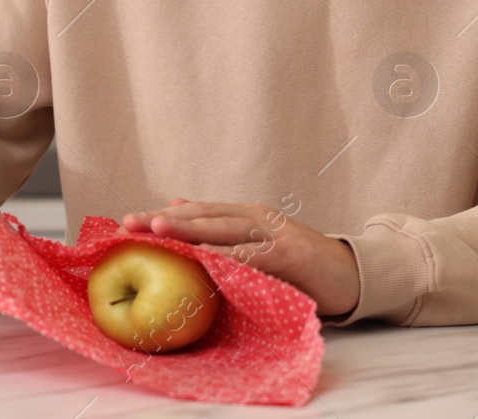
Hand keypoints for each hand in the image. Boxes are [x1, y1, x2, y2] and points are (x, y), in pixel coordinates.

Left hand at [119, 199, 359, 317]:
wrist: (351, 273)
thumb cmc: (298, 265)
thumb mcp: (255, 243)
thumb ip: (219, 228)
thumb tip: (175, 204)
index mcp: (244, 215)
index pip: (195, 212)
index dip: (161, 216)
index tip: (126, 223)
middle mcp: (256, 216)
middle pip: (204, 214)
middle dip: (165, 219)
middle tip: (130, 222)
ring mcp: (275, 232)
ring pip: (226, 227)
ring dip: (191, 227)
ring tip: (160, 228)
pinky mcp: (292, 253)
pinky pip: (257, 254)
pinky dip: (231, 254)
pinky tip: (209, 256)